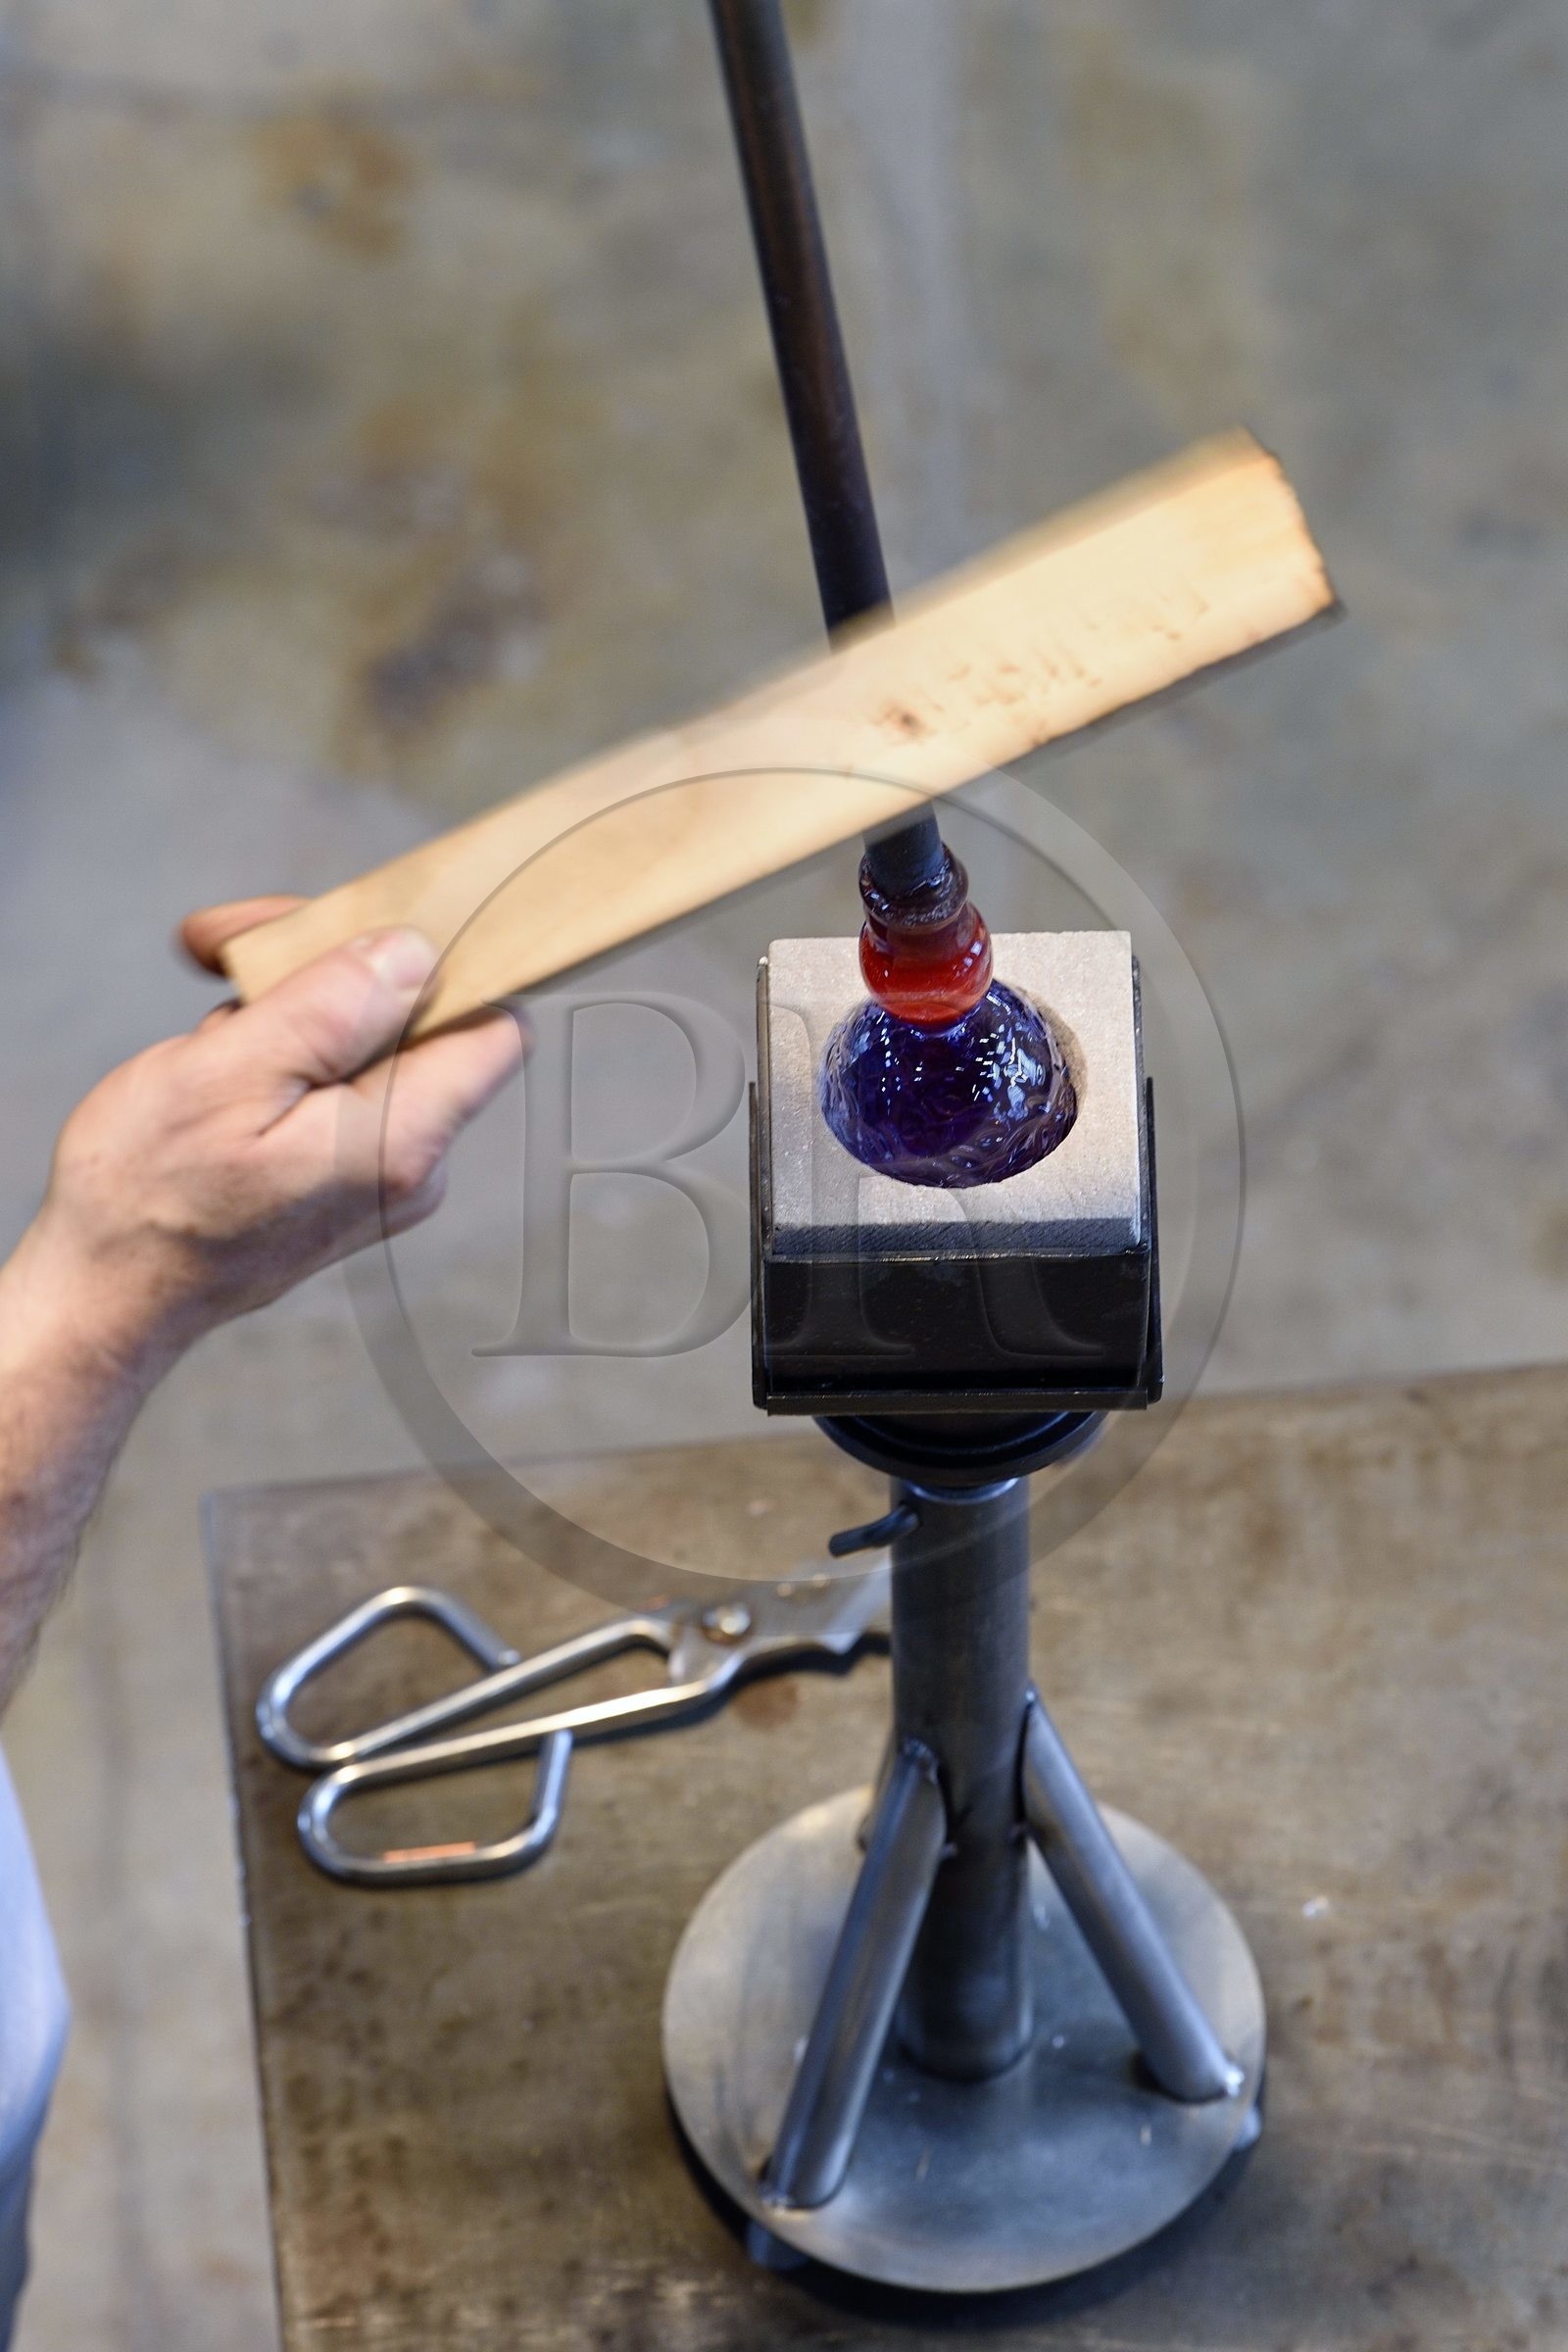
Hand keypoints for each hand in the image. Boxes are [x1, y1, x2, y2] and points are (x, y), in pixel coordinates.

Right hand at [19, 896, 524, 1379]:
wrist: (108, 1291)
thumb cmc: (148, 1193)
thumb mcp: (223, 1075)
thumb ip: (328, 1010)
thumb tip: (415, 954)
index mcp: (401, 1138)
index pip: (495, 1026)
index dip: (447, 959)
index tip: (367, 920)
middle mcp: (414, 1160)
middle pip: (419, 1019)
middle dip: (329, 964)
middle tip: (227, 947)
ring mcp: (384, 1170)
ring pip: (369, 1042)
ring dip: (291, 1004)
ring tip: (209, 1017)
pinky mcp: (348, 1171)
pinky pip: (339, 1081)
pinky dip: (283, 1048)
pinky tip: (221, 1052)